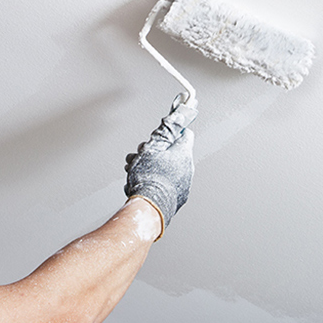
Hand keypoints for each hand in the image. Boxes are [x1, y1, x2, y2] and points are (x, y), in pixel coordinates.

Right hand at [124, 102, 196, 235]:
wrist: (148, 208)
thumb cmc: (150, 178)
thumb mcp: (153, 145)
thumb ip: (167, 129)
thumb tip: (179, 115)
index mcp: (184, 153)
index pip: (184, 133)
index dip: (172, 130)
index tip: (164, 129)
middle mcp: (187, 169)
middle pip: (170, 151)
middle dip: (153, 151)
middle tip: (142, 155)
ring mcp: (182, 185)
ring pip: (164, 168)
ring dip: (149, 166)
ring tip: (136, 171)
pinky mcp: (175, 198)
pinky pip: (164, 183)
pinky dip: (153, 181)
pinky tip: (140, 183)